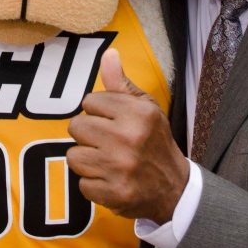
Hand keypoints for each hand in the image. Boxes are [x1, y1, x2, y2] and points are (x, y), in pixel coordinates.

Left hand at [67, 49, 188, 223]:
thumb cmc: (154, 142)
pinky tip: (110, 180)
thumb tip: (108, 53)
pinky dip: (93, 184)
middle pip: (76, 126)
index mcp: (138, 113)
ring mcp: (120, 167)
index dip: (98, 112)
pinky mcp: (113, 193)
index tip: (112, 122)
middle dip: (88, 135)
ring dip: (87, 161)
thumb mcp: (145, 108)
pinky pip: (82, 184)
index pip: (89, 101)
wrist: (173, 189)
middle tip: (107, 143)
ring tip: (107, 161)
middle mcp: (128, 138)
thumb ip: (121, 83)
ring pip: (74, 156)